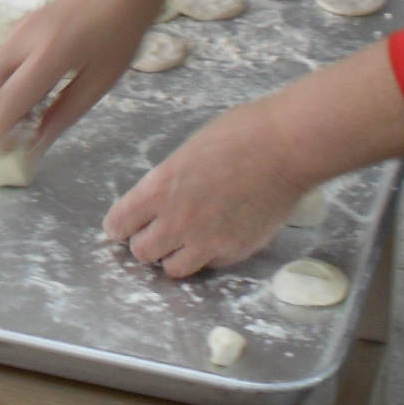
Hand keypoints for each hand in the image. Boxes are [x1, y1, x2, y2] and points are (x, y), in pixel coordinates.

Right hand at [0, 0, 253, 156]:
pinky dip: (3, 82)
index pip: (8, 103)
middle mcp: (22, 42)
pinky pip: (1, 59)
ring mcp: (18, 30)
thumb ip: (65, 113)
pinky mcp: (21, 26)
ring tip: (16, 123)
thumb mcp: (100, 82)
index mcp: (46, 58)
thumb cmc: (119, 35)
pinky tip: (26, 96)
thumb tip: (38, 143)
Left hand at [102, 100, 307, 277]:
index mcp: (159, 188)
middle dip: (144, 243)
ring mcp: (207, 241)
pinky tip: (215, 237)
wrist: (284, 148)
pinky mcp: (235, 252)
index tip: (122, 225)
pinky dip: (206, 256)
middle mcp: (177, 220)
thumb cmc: (237, 135)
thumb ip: (167, 182)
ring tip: (183, 242)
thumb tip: (159, 200)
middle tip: (154, 233)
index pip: (119, 223)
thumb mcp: (186, 153)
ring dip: (173, 256)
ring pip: (172, 269)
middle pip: (142, 252)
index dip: (119, 225)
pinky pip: (209, 265)